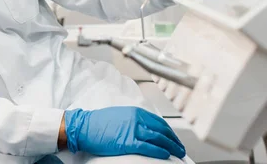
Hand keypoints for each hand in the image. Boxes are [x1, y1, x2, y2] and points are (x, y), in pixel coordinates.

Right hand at [64, 106, 184, 158]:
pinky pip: (148, 147)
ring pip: (159, 138)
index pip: (159, 122)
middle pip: (162, 130)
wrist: (85, 126)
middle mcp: (137, 119)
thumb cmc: (99, 122)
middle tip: (181, 148)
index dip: (170, 132)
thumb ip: (134, 120)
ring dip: (171, 146)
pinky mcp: (127, 141)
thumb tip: (146, 129)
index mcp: (136, 112)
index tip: (175, 139)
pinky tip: (166, 155)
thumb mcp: (120, 115)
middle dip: (174, 140)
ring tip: (178, 153)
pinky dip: (159, 151)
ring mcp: (133, 130)